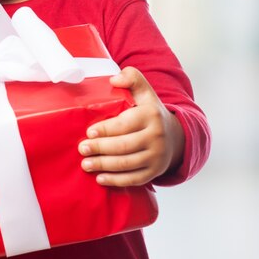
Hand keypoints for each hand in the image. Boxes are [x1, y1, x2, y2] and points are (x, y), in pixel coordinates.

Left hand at [78, 67, 184, 186]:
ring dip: (104, 165)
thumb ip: (132, 78)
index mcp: (151, 115)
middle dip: (100, 148)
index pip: (125, 124)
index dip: (106, 129)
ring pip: (127, 164)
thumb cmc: (150, 112)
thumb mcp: (145, 92)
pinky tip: (100, 179)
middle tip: (82, 148)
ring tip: (85, 164)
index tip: (89, 132)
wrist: (176, 136)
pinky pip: (134, 179)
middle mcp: (156, 137)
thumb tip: (114, 80)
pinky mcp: (155, 172)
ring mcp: (157, 156)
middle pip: (124, 146)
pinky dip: (116, 180)